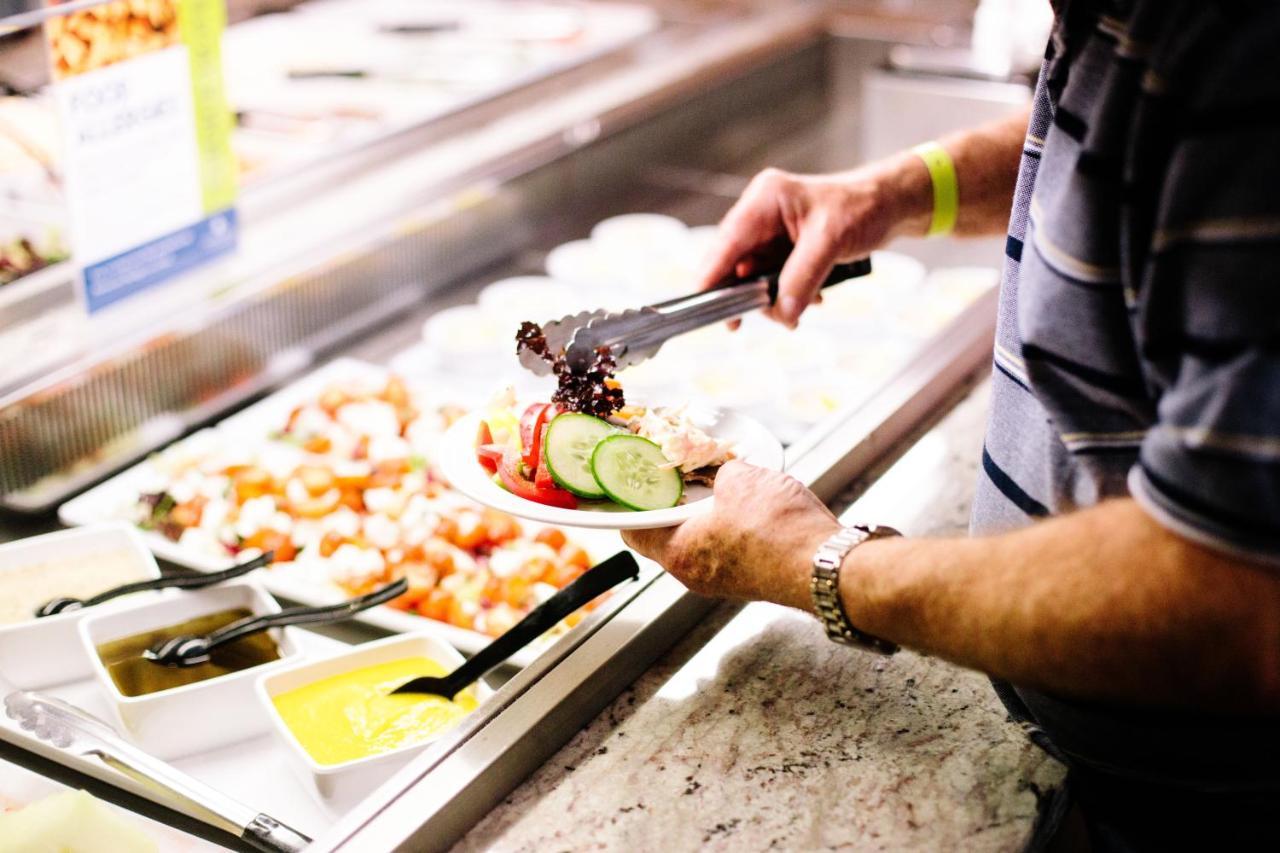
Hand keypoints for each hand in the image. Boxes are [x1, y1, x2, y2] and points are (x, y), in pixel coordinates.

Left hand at [622, 461, 839, 610]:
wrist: (825, 567)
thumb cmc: (776, 529)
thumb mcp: (741, 479)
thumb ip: (722, 474)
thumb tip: (726, 476)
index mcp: (678, 553)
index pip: (634, 532)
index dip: (633, 505)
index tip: (636, 485)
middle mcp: (695, 575)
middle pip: (670, 536)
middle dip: (678, 505)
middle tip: (684, 477)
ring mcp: (725, 582)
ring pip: (704, 543)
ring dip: (712, 516)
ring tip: (726, 487)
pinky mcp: (753, 581)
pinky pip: (733, 550)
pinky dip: (736, 529)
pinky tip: (755, 507)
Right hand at [699, 156, 930, 327]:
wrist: (889, 206)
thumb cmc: (862, 207)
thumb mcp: (830, 241)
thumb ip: (802, 277)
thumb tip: (781, 312)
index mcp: (764, 200)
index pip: (726, 242)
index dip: (711, 275)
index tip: (701, 305)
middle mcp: (761, 215)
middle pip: (734, 263)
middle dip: (749, 294)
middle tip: (762, 317)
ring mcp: (771, 233)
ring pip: (753, 278)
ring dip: (774, 299)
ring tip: (800, 308)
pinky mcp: (783, 249)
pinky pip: (772, 280)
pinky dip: (787, 295)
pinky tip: (810, 299)